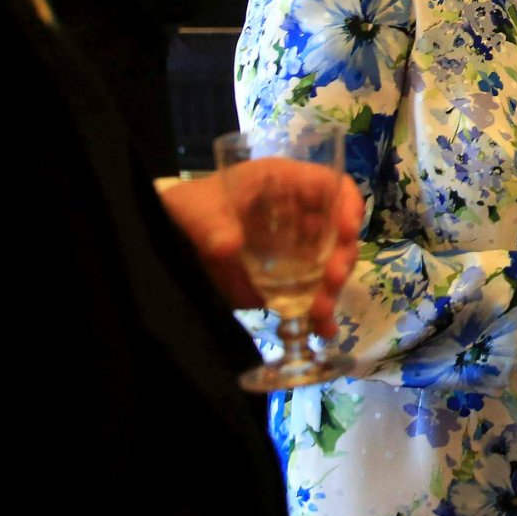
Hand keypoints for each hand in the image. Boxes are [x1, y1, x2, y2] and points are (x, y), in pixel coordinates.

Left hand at [161, 162, 363, 337]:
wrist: (169, 239)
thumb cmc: (189, 209)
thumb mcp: (195, 209)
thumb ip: (210, 225)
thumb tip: (228, 248)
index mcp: (285, 185)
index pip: (332, 187)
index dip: (347, 205)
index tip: (347, 232)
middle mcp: (299, 217)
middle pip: (338, 232)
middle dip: (341, 257)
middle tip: (331, 280)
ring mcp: (295, 251)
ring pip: (329, 267)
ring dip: (332, 290)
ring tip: (320, 313)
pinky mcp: (285, 281)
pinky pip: (310, 295)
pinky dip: (319, 314)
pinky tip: (323, 330)